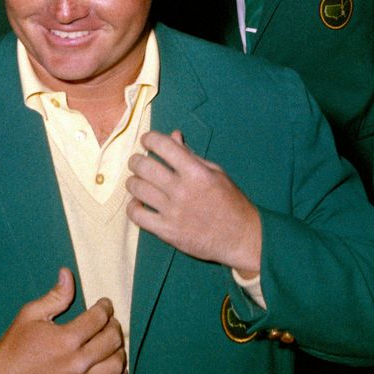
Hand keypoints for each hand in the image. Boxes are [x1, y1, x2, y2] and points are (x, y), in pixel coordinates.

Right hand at [0, 269, 126, 373]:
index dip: (105, 307)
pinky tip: (115, 372)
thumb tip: (68, 273)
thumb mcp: (29, 315)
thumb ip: (54, 296)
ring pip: (115, 366)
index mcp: (66, 339)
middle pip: (112, 340)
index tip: (104, 304)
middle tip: (108, 323)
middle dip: (114, 326)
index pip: (99, 318)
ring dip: (118, 352)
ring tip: (111, 345)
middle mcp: (76, 362)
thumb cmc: (13, 347)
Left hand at [126, 131, 261, 275]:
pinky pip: (137, 215)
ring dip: (133, 181)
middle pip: (144, 167)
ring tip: (136, 181)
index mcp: (196, 172)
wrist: (240, 237)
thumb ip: (191, 155)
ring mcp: (173, 212)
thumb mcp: (216, 173)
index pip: (163, 146)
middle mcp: (182, 190)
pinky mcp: (167, 232)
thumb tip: (173, 136)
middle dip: (136, 160)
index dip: (149, 138)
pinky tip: (138, 202)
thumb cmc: (231, 202)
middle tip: (137, 161)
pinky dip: (133, 206)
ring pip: (137, 189)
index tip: (147, 140)